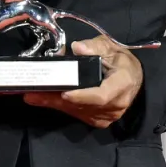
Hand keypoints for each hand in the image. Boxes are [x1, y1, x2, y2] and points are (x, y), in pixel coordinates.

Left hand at [22, 36, 142, 128]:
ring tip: (32, 95)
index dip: (82, 96)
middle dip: (57, 99)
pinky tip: (43, 100)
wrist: (133, 78)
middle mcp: (116, 104)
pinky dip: (61, 107)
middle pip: (84, 105)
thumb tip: (78, 47)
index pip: (101, 95)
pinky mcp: (99, 120)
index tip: (64, 93)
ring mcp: (108, 115)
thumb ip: (95, 46)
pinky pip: (78, 115)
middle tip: (33, 93)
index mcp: (122, 83)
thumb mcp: (110, 47)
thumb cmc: (120, 61)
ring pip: (78, 111)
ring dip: (54, 104)